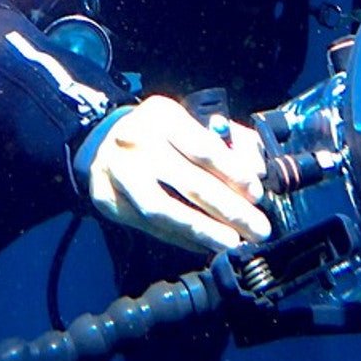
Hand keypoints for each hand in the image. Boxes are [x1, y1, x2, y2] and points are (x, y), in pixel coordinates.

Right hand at [86, 94, 270, 252]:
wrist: (103, 140)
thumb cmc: (160, 132)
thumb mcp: (190, 120)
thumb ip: (229, 139)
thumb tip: (256, 170)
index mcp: (162, 116)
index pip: (204, 149)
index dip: (234, 174)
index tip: (257, 193)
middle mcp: (138, 143)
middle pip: (191, 183)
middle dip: (230, 210)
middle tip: (258, 228)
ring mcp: (121, 174)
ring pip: (167, 210)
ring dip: (205, 230)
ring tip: (233, 242)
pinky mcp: (109, 200)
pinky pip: (151, 226)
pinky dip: (182, 238)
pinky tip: (205, 244)